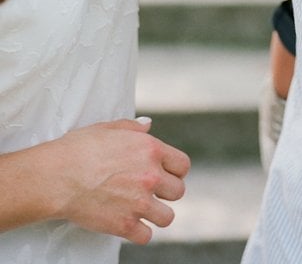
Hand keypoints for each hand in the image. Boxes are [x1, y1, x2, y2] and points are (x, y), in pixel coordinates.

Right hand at [49, 118, 189, 244]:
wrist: (57, 176)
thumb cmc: (79, 149)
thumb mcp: (108, 128)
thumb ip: (133, 128)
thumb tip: (148, 125)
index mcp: (150, 149)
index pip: (182, 165)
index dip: (175, 171)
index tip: (166, 175)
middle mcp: (150, 176)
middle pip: (178, 191)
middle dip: (166, 192)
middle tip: (151, 192)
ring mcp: (139, 202)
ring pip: (167, 217)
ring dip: (156, 215)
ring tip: (142, 210)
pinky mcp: (125, 225)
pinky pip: (146, 236)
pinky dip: (139, 232)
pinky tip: (129, 223)